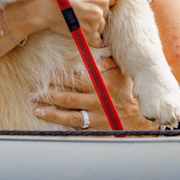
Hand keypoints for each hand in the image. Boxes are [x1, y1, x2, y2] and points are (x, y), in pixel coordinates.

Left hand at [32, 57, 179, 130]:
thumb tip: (100, 50)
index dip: (56, 78)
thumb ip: (110, 64)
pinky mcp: (97, 129)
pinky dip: (63, 127)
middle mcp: (96, 100)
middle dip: (47, 94)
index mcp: (101, 84)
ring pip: (68, 115)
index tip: (42, 76)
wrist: (147, 120)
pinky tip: (51, 126)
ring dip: (50, 112)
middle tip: (33, 93)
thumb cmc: (134, 95)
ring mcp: (96, 116)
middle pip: (66, 97)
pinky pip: (77, 129)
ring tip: (37, 110)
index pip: (73, 79)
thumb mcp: (124, 76)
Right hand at [39, 0, 115, 43]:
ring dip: (92, 26)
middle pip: (105, 13)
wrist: (43, 5)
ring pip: (101, 26)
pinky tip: (82, 34)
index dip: (99, 3)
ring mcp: (97, 16)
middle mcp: (103, 0)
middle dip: (95, 14)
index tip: (90, 5)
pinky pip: (97, 40)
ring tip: (77, 21)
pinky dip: (90, 39)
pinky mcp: (90, 30)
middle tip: (80, 13)